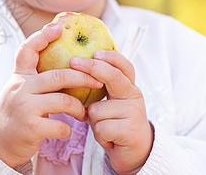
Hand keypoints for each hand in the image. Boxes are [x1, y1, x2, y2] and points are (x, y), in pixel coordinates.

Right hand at [0, 24, 103, 167]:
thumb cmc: (15, 113)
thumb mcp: (19, 90)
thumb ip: (35, 79)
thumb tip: (64, 64)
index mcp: (18, 77)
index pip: (27, 50)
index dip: (42, 36)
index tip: (58, 28)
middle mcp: (20, 88)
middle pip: (58, 76)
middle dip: (83, 77)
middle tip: (98, 81)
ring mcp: (25, 108)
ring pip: (63, 101)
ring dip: (79, 108)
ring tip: (83, 112)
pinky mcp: (31, 128)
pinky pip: (61, 126)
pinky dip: (68, 129)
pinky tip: (67, 130)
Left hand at [70, 51, 153, 173]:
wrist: (133, 152)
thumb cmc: (113, 123)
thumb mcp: (106, 103)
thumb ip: (96, 89)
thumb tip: (70, 71)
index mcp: (128, 86)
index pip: (123, 66)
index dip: (110, 57)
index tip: (95, 52)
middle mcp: (134, 95)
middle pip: (113, 77)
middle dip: (91, 68)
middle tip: (73, 61)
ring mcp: (134, 112)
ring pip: (97, 109)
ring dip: (93, 121)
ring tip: (103, 127)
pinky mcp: (131, 130)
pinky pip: (101, 127)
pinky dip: (99, 135)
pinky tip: (108, 138)